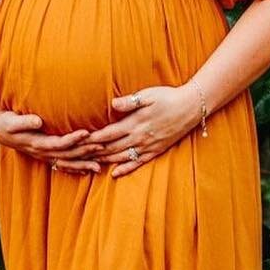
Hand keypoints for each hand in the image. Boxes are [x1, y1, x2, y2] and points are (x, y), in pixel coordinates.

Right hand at [0, 107, 100, 174]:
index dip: (72, 139)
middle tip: (102, 146)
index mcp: (37, 143)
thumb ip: (24, 121)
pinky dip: (75, 168)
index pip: (58, 142)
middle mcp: (42, 152)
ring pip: (67, 162)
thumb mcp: (11, 121)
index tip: (86, 133)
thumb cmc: (6, 123)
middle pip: (67, 154)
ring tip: (99, 166)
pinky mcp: (46, 156)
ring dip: (83, 164)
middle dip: (84, 151)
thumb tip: (38, 120)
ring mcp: (45, 156)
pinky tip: (87, 170)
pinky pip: (63, 165)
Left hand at [73, 84, 204, 177]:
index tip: (80, 140)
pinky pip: (137, 163)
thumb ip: (129, 102)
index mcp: (135, 123)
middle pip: (112, 148)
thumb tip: (112, 105)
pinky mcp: (155, 151)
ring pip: (122, 157)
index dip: (93, 138)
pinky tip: (115, 174)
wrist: (189, 108)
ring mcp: (147, 146)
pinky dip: (124, 169)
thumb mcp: (148, 95)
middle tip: (80, 156)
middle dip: (95, 152)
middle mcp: (139, 138)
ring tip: (91, 163)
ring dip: (106, 161)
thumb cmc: (167, 97)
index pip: (108, 134)